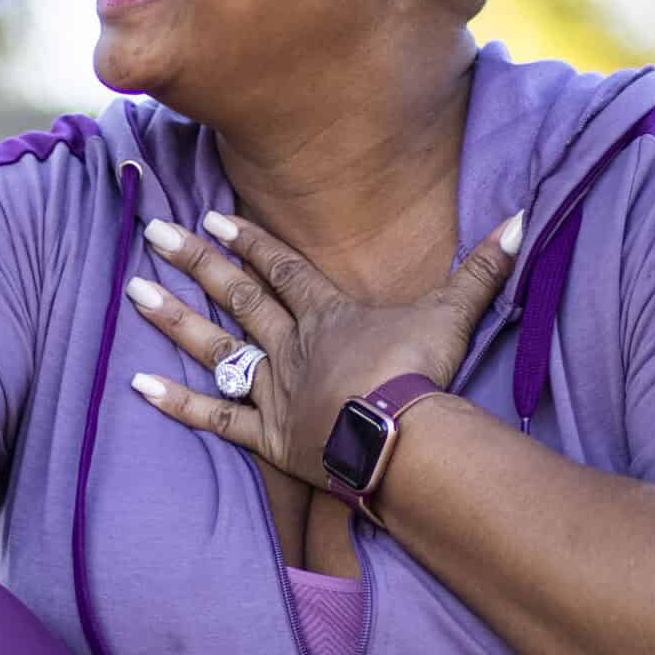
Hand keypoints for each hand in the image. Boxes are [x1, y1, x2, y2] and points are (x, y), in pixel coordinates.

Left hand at [124, 208, 523, 485]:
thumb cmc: (423, 374)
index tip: (213, 217)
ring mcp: (274, 390)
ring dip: (173, 319)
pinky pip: (213, 418)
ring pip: (214, 347)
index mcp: (329, 315)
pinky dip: (175, 403)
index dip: (249, 242)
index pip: (282, 269)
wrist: (398, 435)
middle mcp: (291, 346)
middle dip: (194, 261)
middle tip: (154, 232)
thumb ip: (483, 268)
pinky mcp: (268, 436)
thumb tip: (522, 219)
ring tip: (131, 291)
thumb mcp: (455, 313)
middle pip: (236, 295)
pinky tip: (136, 386)